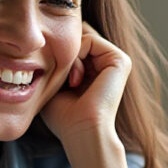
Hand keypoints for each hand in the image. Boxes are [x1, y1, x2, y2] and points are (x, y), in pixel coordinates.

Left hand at [41, 22, 131, 146]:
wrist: (81, 130)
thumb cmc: (64, 116)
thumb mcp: (55, 83)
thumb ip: (56, 61)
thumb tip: (47, 41)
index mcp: (97, 69)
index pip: (72, 44)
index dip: (57, 54)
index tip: (56, 82)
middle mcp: (108, 63)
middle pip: (76, 37)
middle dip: (63, 54)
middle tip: (65, 82)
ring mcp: (116, 60)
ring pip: (81, 37)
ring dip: (68, 57)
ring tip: (71, 83)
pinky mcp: (120, 60)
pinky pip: (89, 39)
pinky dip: (75, 55)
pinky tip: (76, 79)